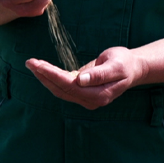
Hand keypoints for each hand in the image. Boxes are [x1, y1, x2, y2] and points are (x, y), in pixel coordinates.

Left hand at [25, 47, 147, 109]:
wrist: (133, 68)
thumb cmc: (125, 63)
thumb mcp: (115, 65)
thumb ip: (99, 74)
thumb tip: (80, 80)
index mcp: (98, 95)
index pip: (69, 86)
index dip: (51, 75)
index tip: (38, 64)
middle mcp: (90, 100)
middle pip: (61, 89)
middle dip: (44, 76)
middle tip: (29, 62)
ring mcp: (86, 98)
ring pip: (60, 90)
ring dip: (45, 78)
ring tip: (32, 64)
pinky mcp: (82, 92)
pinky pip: (64, 87)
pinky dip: (52, 78)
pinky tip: (42, 69)